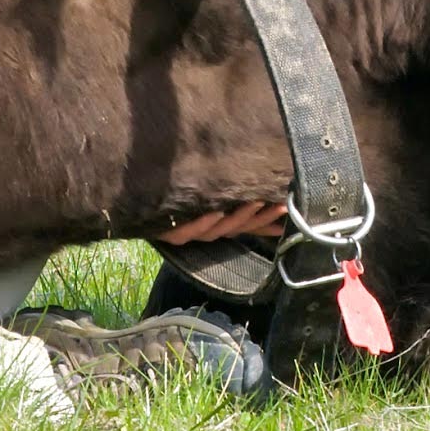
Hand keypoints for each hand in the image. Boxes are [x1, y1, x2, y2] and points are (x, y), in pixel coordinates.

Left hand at [154, 201, 286, 244]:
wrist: (142, 203)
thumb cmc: (183, 200)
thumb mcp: (216, 200)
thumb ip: (241, 203)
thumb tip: (272, 198)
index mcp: (220, 225)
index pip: (250, 227)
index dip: (269, 220)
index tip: (287, 207)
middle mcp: (209, 231)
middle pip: (238, 228)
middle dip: (259, 218)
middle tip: (277, 203)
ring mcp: (192, 232)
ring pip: (219, 230)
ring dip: (237, 217)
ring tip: (252, 199)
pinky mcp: (173, 232)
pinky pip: (191, 231)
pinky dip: (204, 222)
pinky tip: (216, 210)